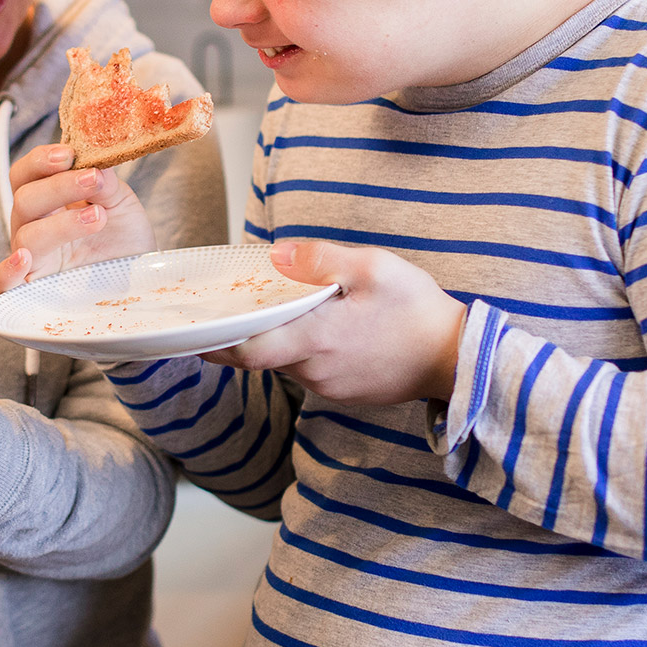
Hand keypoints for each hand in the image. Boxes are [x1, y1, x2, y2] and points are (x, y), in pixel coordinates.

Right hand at [0, 143, 156, 294]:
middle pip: (24, 200)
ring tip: (98, 217)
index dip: (40, 161)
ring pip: (25, 236)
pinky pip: (3, 285)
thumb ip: (105, 182)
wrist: (141, 279)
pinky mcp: (32, 293)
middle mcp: (34, 228)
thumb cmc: (126, 240)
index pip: (26, 175)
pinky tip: (25, 259)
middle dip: (59, 186)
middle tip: (94, 180)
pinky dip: (7, 271)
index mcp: (48, 202)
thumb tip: (94, 160)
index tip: (69, 155)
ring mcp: (33, 261)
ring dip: (61, 223)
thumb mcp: (122, 204)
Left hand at [205, 238, 466, 405]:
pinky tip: (311, 328)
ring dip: (275, 340)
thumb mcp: (373, 268)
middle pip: (261, 357)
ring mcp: (329, 386)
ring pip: (286, 363)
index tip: (190, 333)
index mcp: (315, 339)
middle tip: (220, 314)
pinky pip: (309, 370)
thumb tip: (278, 254)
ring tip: (271, 311)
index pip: (247, 350)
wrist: (456, 359)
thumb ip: (321, 260)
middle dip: (240, 336)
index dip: (214, 343)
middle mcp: (315, 370)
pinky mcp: (345, 392)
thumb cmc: (417, 311)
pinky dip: (300, 350)